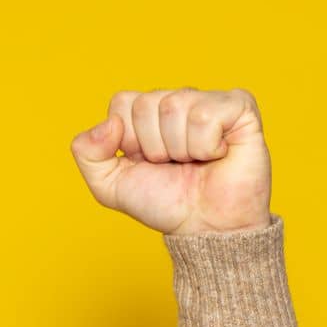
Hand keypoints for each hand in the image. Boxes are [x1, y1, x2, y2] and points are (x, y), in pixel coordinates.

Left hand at [69, 88, 270, 235]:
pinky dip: (205, 146)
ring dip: (180, 148)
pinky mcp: (239, 106)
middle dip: (153, 146)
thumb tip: (109, 123)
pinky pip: (206, 115)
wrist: (204, 225)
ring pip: (175, 106)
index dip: (128, 140)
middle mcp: (177, 101)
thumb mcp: (108, 186)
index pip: (122, 102)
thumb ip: (87, 153)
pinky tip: (216, 154)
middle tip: (172, 164)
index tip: (144, 161)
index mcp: (146, 113)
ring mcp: (209, 100)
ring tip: (194, 161)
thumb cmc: (164, 202)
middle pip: (146, 104)